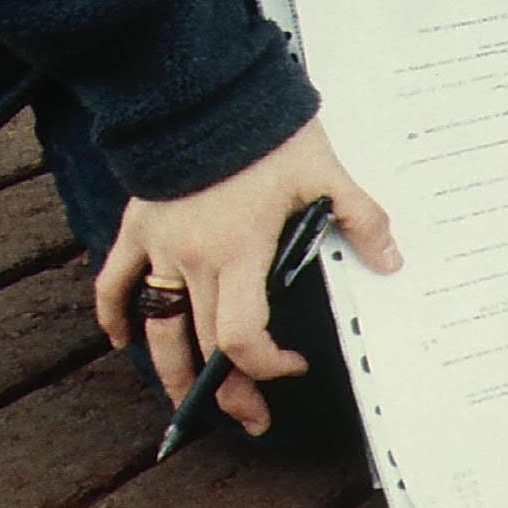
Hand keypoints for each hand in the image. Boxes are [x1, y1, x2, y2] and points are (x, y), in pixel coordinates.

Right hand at [93, 117, 397, 437]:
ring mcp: (160, 248)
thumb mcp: (327, 173)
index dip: (268, 364)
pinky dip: (116, 316)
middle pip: (202, 347)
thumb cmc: (268, 132)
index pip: (243, 337)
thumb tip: (393, 260)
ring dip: (171, 374)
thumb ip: (361, 219)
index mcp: (240, 253)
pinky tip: (124, 342)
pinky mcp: (137, 228)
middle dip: (228, 389)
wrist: (206, 92)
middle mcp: (194, 260)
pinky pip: (114, 284)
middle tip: (253, 415)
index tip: (295, 365)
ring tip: (188, 406)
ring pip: (158, 329)